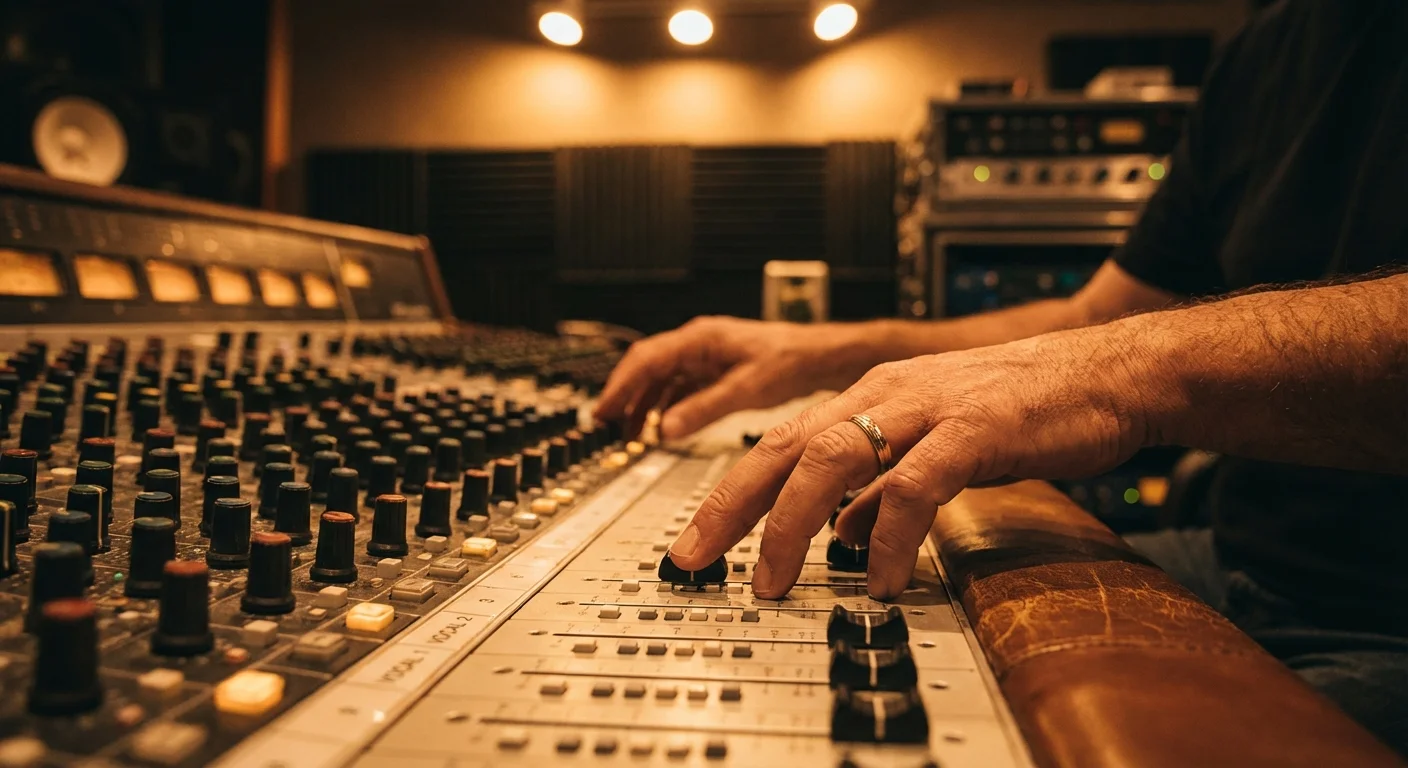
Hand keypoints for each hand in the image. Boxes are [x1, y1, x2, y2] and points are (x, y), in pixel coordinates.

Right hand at [595, 316, 872, 440]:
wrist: (819, 356)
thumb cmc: (789, 360)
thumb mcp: (746, 389)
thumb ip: (704, 408)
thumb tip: (667, 429)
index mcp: (699, 338)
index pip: (646, 359)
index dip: (621, 386)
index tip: (604, 411)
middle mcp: (697, 343)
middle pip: (646, 366)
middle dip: (624, 394)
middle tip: (605, 423)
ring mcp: (704, 356)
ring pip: (660, 378)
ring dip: (643, 403)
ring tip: (629, 432)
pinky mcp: (713, 370)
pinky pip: (678, 386)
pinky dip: (665, 406)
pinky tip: (662, 427)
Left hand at [668, 325, 1159, 599]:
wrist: (1106, 374)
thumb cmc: (1022, 409)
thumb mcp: (932, 444)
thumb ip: (881, 483)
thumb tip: (837, 530)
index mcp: (869, 397)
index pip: (777, 445)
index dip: (728, 494)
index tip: (694, 543)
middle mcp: (884, 394)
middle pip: (783, 447)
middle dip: (731, 507)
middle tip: (696, 559)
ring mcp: (927, 407)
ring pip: (832, 457)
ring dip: (793, 523)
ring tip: (775, 579)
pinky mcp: (974, 427)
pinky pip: (915, 484)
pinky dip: (888, 534)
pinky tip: (878, 576)